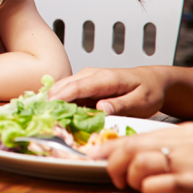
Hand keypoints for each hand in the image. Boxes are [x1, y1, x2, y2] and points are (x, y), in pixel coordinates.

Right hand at [48, 66, 165, 116]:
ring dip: (52, 101)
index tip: (49, 107)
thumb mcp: (142, 101)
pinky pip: (66, 91)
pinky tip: (54, 114)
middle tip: (41, 117)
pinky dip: (58, 101)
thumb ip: (122, 105)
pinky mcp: (84, 85)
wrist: (151, 80)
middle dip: (51, 100)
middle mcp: (92, 75)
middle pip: (64, 85)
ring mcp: (86, 79)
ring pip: (62, 87)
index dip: (62, 96)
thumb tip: (101, 108)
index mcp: (106, 78)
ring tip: (43, 117)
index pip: (78, 86)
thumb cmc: (148, 90)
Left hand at [91, 122, 192, 192]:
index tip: (94, 156)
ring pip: (141, 163)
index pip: (137, 135)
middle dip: (114, 163)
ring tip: (142, 189)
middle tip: (116, 180)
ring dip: (134, 180)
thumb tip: (125, 159)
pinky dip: (150, 192)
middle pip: (133, 146)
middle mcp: (189, 140)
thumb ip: (166, 155)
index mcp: (186, 131)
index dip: (111, 147)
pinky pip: (157, 184)